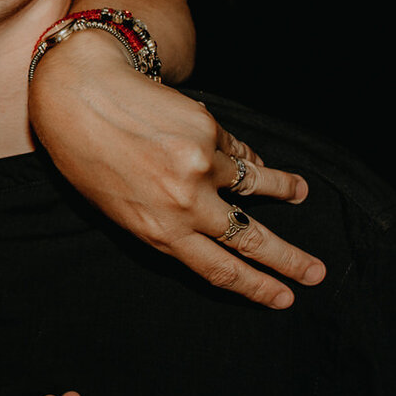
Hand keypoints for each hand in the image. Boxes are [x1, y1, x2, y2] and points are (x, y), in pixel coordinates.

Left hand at [28, 32, 324, 306]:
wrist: (78, 97)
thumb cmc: (88, 159)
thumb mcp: (119, 210)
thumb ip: (167, 224)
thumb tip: (212, 226)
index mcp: (161, 232)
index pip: (221, 270)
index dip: (258, 287)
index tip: (285, 298)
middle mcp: (186, 204)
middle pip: (251, 240)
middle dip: (290, 260)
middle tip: (317, 273)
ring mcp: (202, 166)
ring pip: (257, 185)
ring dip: (284, 190)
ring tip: (300, 193)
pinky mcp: (208, 130)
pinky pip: (238, 150)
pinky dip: (246, 156)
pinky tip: (251, 157)